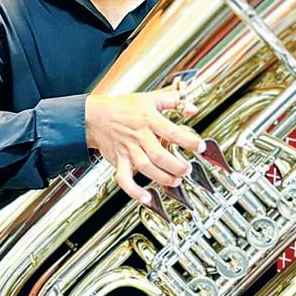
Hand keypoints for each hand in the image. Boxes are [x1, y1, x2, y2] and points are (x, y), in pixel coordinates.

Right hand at [85, 89, 203, 203]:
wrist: (95, 116)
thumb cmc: (122, 108)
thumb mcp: (150, 98)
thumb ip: (173, 101)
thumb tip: (192, 108)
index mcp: (149, 120)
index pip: (172, 132)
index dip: (188, 141)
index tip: (200, 147)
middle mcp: (139, 136)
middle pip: (159, 155)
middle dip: (176, 165)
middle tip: (187, 169)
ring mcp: (128, 150)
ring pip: (145, 167)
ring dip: (162, 177)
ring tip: (175, 181)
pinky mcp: (118, 161)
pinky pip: (124, 179)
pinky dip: (134, 190)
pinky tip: (145, 197)